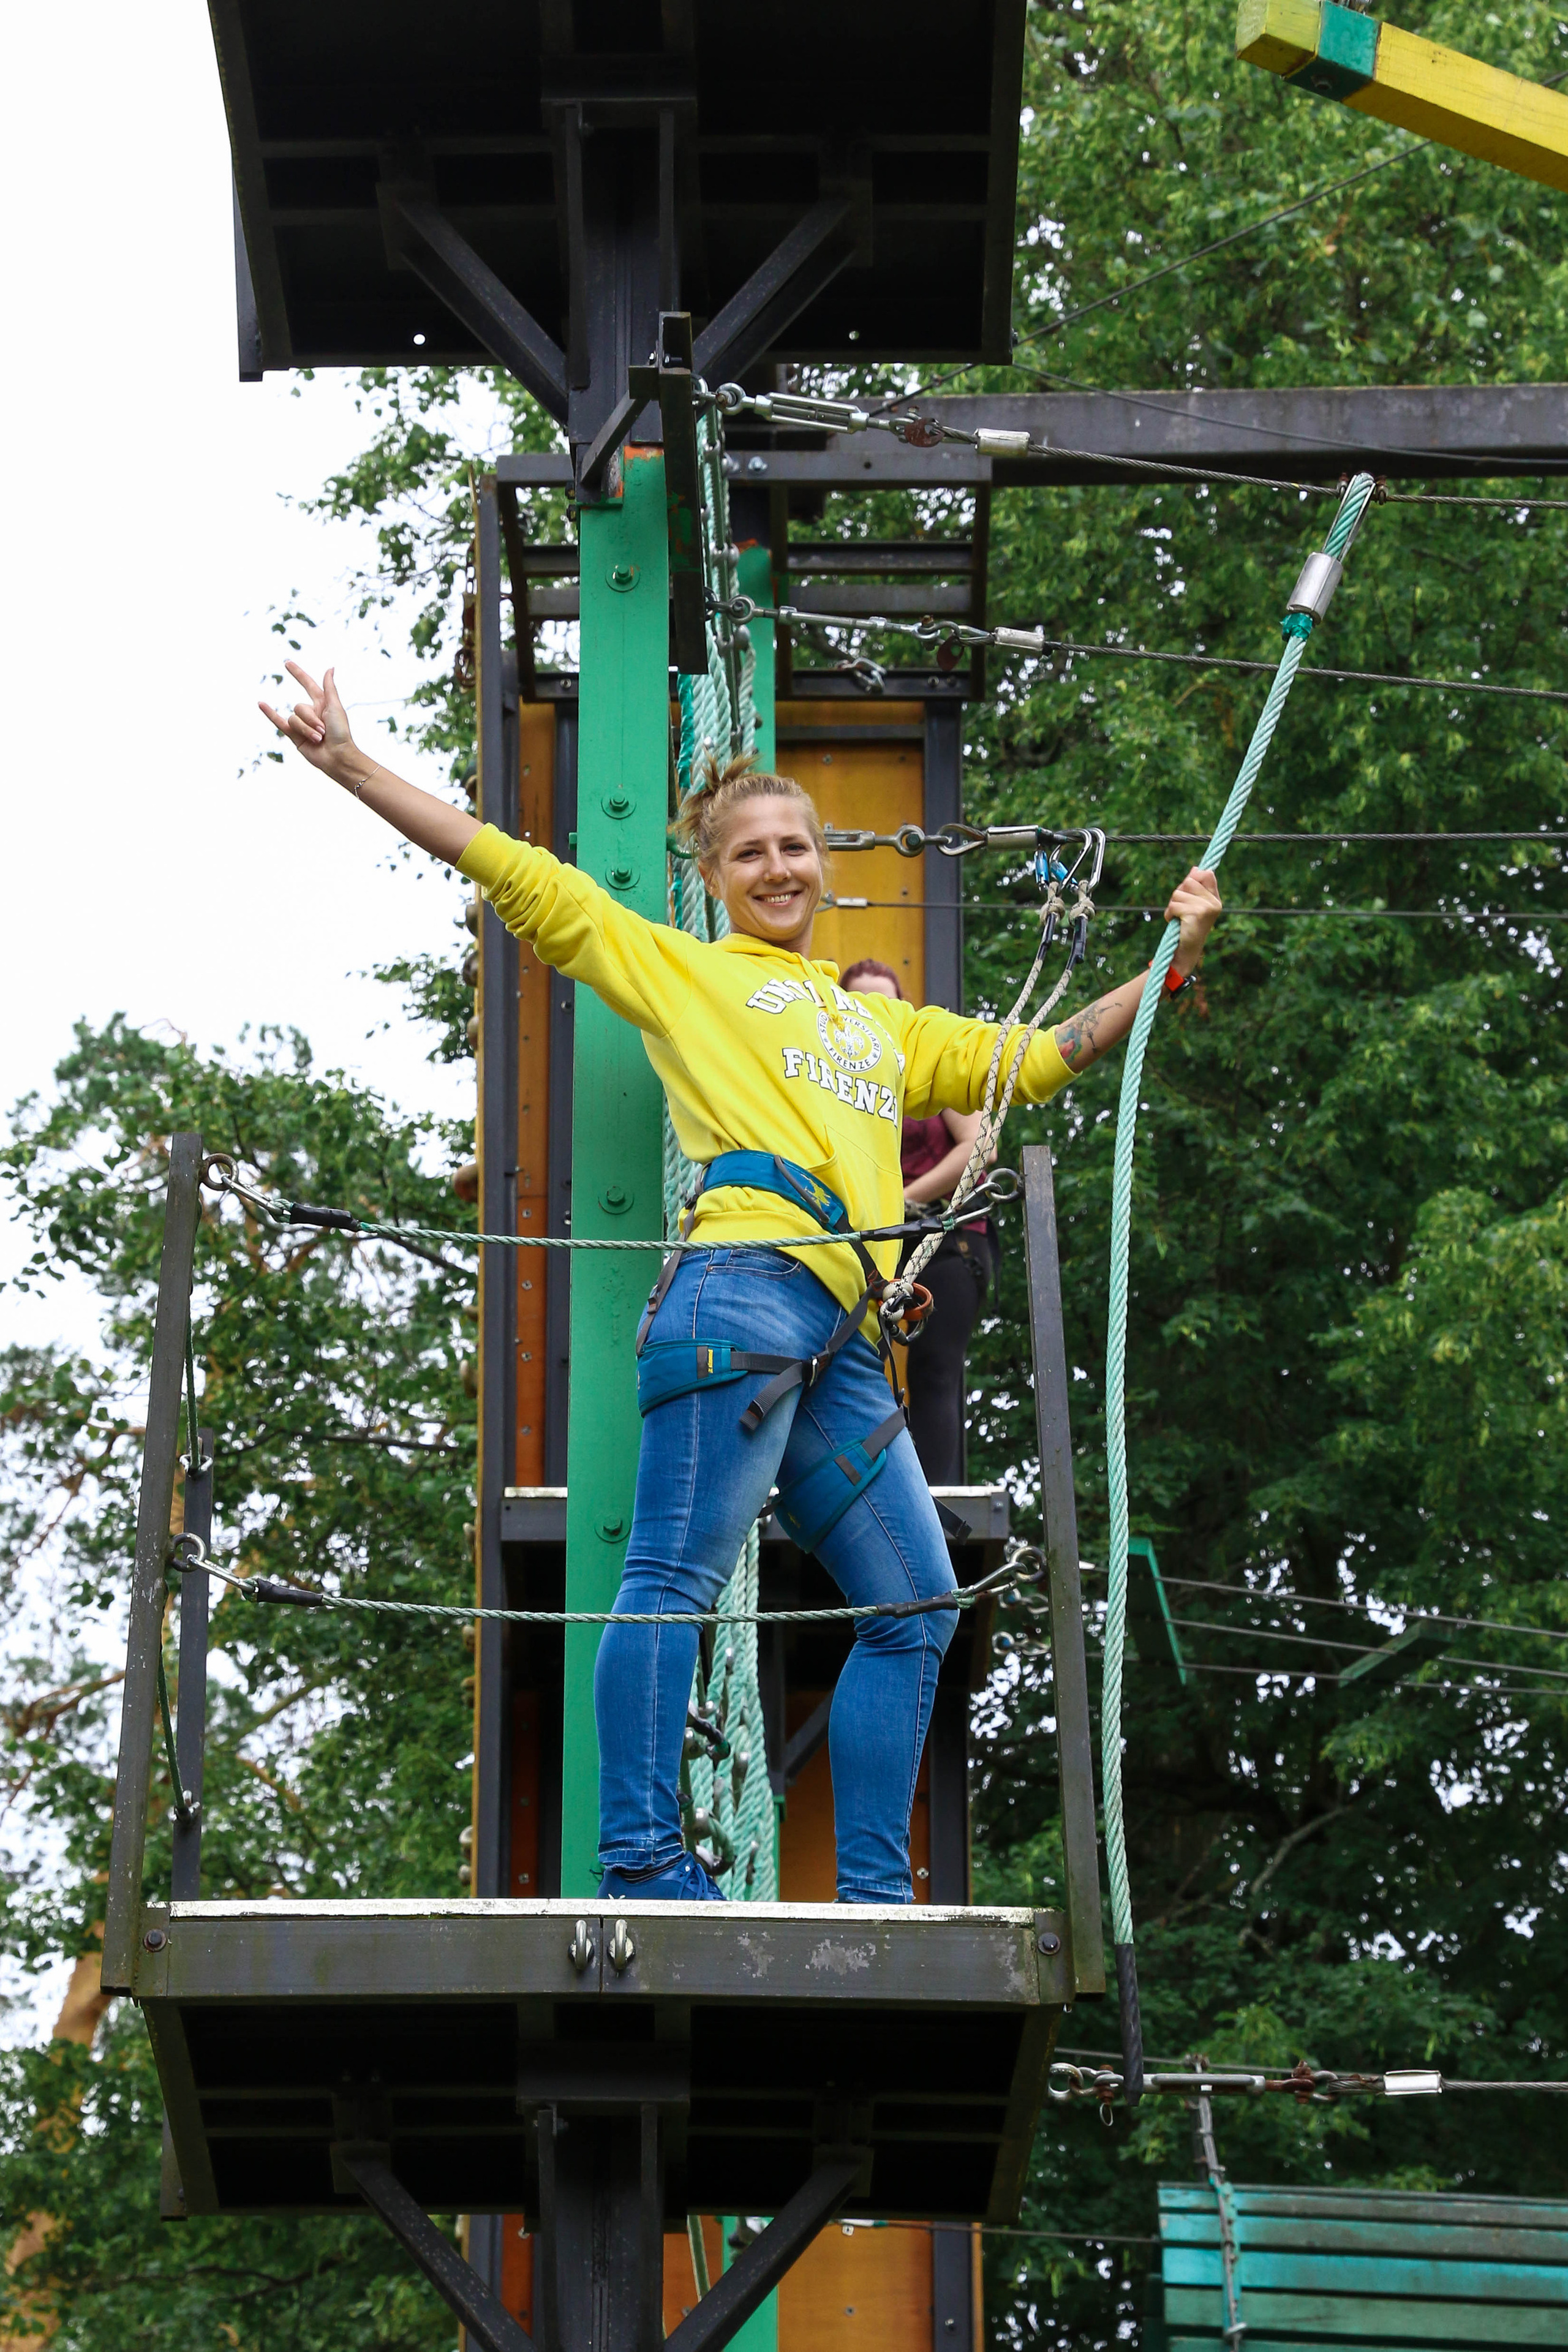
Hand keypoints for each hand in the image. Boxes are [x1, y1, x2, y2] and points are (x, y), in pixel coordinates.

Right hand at [259, 661, 368, 787]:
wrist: (337, 756)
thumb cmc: (341, 732)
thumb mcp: (336, 707)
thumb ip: (329, 687)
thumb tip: (330, 668)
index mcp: (322, 703)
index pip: (308, 684)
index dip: (298, 674)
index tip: (287, 663)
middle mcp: (311, 712)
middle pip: (299, 707)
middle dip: (311, 720)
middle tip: (324, 731)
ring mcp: (301, 724)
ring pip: (293, 719)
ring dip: (306, 729)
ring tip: (319, 739)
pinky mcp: (294, 735)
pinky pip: (278, 722)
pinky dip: (269, 713)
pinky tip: (260, 703)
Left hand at [1165, 864, 1221, 977]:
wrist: (1185, 952)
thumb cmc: (1187, 928)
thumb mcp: (1192, 905)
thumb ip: (1194, 888)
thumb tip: (1195, 868)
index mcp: (1215, 899)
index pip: (1207, 874)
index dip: (1193, 878)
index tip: (1186, 890)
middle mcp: (1214, 903)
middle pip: (1189, 881)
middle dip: (1178, 893)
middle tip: (1179, 909)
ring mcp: (1207, 908)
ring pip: (1179, 892)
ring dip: (1172, 905)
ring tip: (1177, 918)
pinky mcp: (1196, 914)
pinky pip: (1174, 904)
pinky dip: (1169, 913)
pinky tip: (1174, 922)